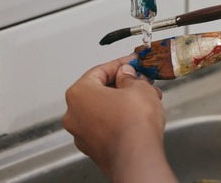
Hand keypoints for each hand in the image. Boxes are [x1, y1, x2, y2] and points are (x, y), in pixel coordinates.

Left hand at [62, 55, 175, 181]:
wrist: (137, 157)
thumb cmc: (133, 123)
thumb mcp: (138, 87)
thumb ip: (130, 77)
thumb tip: (126, 75)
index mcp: (79, 93)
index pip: (100, 71)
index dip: (121, 65)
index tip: (133, 63)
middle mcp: (74, 114)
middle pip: (100, 91)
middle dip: (123, 85)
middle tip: (141, 80)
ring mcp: (82, 134)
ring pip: (104, 109)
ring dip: (124, 102)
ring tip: (146, 99)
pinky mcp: (93, 148)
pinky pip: (106, 126)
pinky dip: (120, 118)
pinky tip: (138, 116)